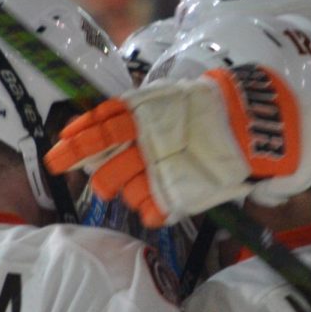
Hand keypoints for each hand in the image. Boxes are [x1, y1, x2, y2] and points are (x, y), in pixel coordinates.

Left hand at [44, 64, 310, 226]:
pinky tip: (159, 202)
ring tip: (143, 187)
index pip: (98, 128)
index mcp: (144, 114)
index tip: (57, 154)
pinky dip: (151, 210)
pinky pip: (152, 211)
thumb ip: (133, 114)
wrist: (253, 125)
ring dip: (128, 194)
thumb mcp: (165, 100)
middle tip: (101, 183)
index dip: (74, 143)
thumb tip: (92, 126)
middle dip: (99, 179)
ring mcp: (166, 169)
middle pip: (105, 169)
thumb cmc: (204, 111)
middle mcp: (149, 142)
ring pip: (127, 193)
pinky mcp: (182, 193)